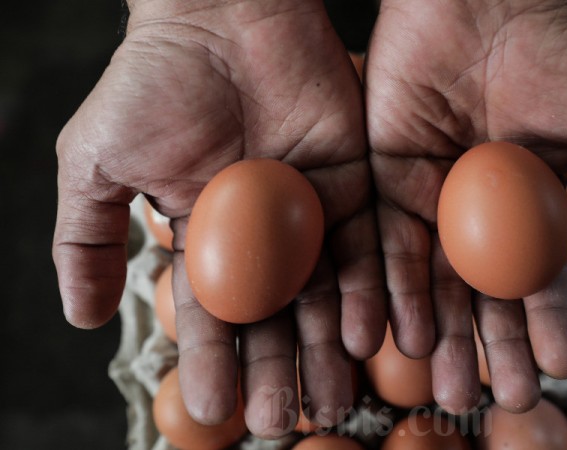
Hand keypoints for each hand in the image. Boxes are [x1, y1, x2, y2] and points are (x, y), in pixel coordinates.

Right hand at [52, 0, 384, 436]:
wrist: (221, 15)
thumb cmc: (153, 82)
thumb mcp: (96, 162)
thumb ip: (84, 239)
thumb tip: (75, 319)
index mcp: (206, 239)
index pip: (210, 316)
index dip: (210, 366)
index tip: (211, 415)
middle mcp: (263, 238)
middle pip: (275, 319)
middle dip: (278, 373)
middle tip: (285, 424)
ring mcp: (312, 214)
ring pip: (326, 296)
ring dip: (330, 351)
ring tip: (335, 402)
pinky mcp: (356, 185)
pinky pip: (367, 247)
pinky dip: (366, 292)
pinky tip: (366, 336)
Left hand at [365, 0, 566, 412]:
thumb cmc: (560, 51)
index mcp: (533, 200)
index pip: (541, 276)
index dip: (550, 323)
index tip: (559, 368)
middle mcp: (480, 208)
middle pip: (484, 292)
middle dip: (496, 347)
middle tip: (507, 400)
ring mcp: (432, 196)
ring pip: (435, 281)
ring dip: (443, 336)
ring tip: (449, 388)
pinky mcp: (386, 178)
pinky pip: (388, 244)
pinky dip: (396, 291)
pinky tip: (406, 337)